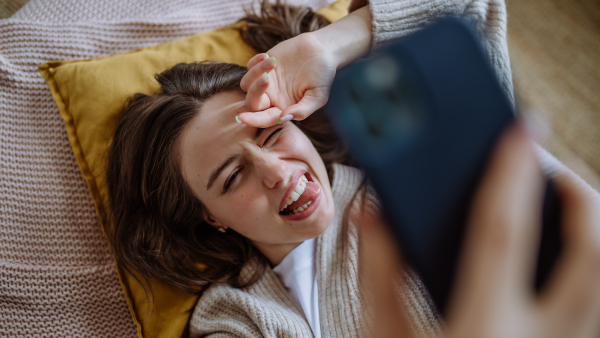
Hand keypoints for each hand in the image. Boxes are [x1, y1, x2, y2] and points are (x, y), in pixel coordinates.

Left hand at [238, 6, 372, 127]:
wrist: (322, 50)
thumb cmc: (323, 76)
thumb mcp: (318, 96)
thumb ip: (303, 110)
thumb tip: (284, 118)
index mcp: (283, 108)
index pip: (266, 119)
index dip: (254, 120)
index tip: (243, 118)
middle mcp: (272, 97)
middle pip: (251, 103)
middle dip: (255, 92)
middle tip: (267, 79)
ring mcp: (266, 80)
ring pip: (246, 84)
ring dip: (255, 73)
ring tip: (272, 62)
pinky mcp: (263, 65)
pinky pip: (249, 66)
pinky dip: (254, 62)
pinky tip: (268, 57)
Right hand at [359, 124, 599, 337]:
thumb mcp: (382, 336)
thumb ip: (378, 273)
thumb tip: (372, 212)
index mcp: (481, 329)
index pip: (502, 234)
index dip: (509, 175)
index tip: (520, 131)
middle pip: (588, 253)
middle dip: (579, 194)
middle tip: (549, 163)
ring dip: (590, 226)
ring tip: (560, 199)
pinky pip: (594, 302)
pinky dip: (585, 263)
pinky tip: (557, 251)